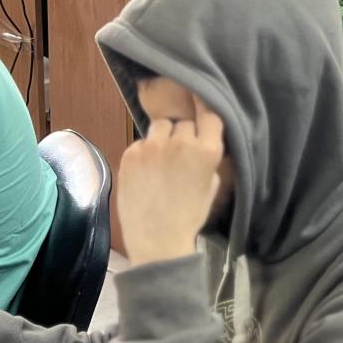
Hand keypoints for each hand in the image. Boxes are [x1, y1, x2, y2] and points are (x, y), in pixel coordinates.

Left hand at [116, 100, 225, 265]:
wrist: (157, 241)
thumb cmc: (189, 216)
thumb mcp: (211, 185)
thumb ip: (206, 157)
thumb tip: (199, 139)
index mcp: (207, 151)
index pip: (209, 113)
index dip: (204, 105)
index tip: (200, 100)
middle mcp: (181, 142)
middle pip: (183, 122)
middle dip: (182, 134)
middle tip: (178, 154)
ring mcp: (153, 146)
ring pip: (160, 127)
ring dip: (161, 139)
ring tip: (159, 161)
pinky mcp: (130, 153)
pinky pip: (140, 143)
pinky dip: (143, 153)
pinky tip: (145, 173)